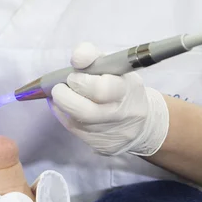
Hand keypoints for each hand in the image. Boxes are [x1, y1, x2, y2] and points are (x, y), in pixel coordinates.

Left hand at [49, 43, 168, 155]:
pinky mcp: (102, 147)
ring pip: (75, 123)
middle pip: (85, 112)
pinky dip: (65, 117)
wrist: (142, 123)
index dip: (82, 81)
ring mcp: (111, 134)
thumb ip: (92, 55)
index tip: (73, 75)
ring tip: (62, 96)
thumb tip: (77, 58)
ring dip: (62, 106)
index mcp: (126, 90)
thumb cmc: (120, 86)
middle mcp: (120, 115)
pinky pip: (75, 131)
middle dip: (64, 97)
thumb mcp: (113, 65)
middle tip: (59, 88)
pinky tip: (68, 109)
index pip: (102, 89)